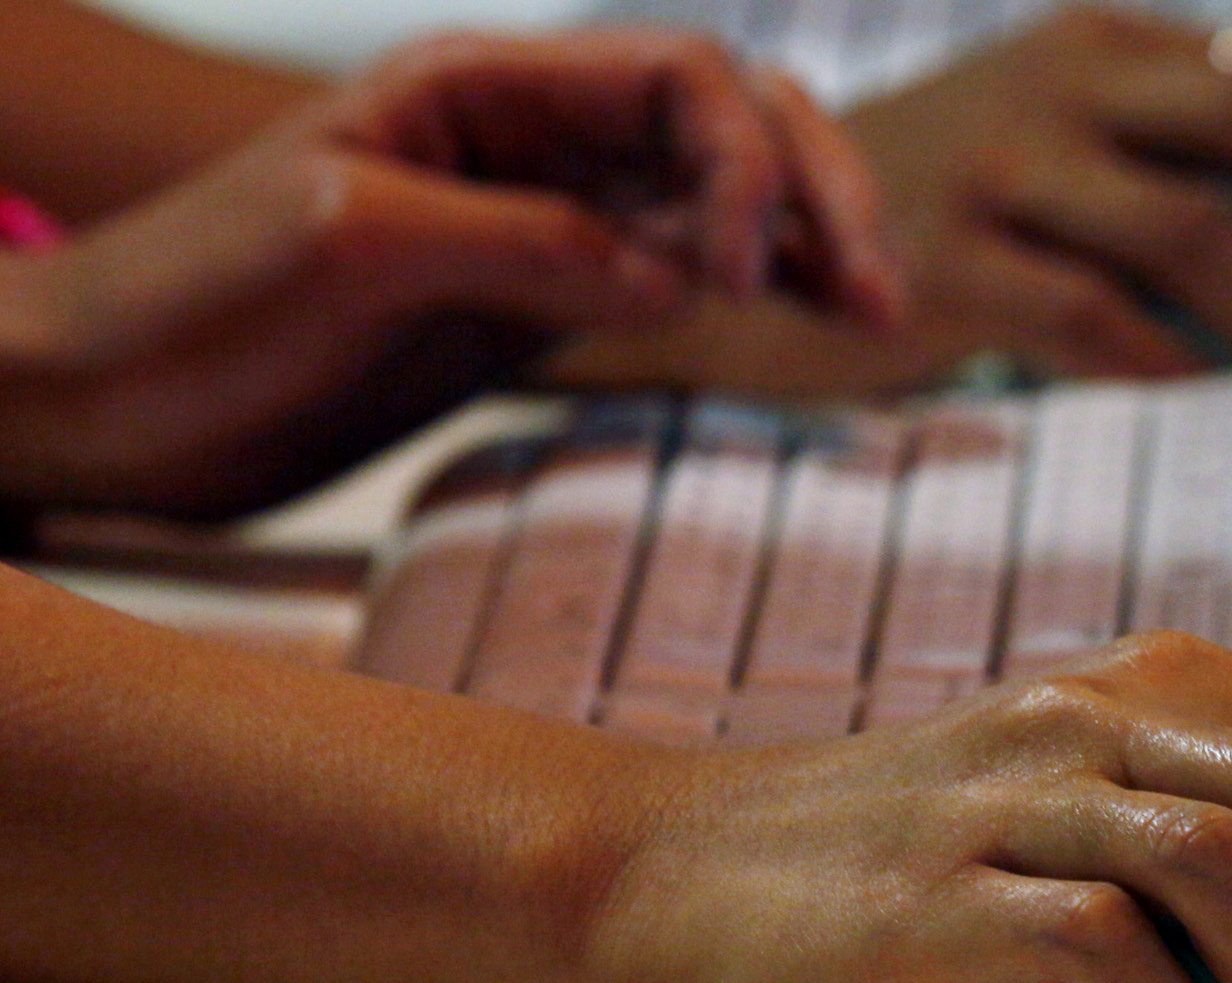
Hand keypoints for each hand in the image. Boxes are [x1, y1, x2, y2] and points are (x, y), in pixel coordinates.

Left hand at [0, 28, 896, 517]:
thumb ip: (520, 242)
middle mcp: (529, 141)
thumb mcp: (349, 247)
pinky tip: (816, 330)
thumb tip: (682, 273)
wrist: (110, 407)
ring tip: (876, 314)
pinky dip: (763, 298)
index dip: (744, 160)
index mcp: (479, 89)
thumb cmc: (192, 309)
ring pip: (726, 199)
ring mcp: (545, 223)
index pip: (677, 81)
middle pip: (730, 124)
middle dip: (818, 189)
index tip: (747, 272)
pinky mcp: (543, 305)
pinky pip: (686, 277)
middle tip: (874, 291)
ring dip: (812, 242)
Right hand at [549, 6, 1231, 396]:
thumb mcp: (1072, 150)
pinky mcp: (948, 262)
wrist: (735, 240)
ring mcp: (1004, 165)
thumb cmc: (944, 216)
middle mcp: (1068, 78)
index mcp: (1118, 41)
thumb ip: (1199, 173)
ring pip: (1198, 231)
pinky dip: (1182, 371)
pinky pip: (1094, 323)